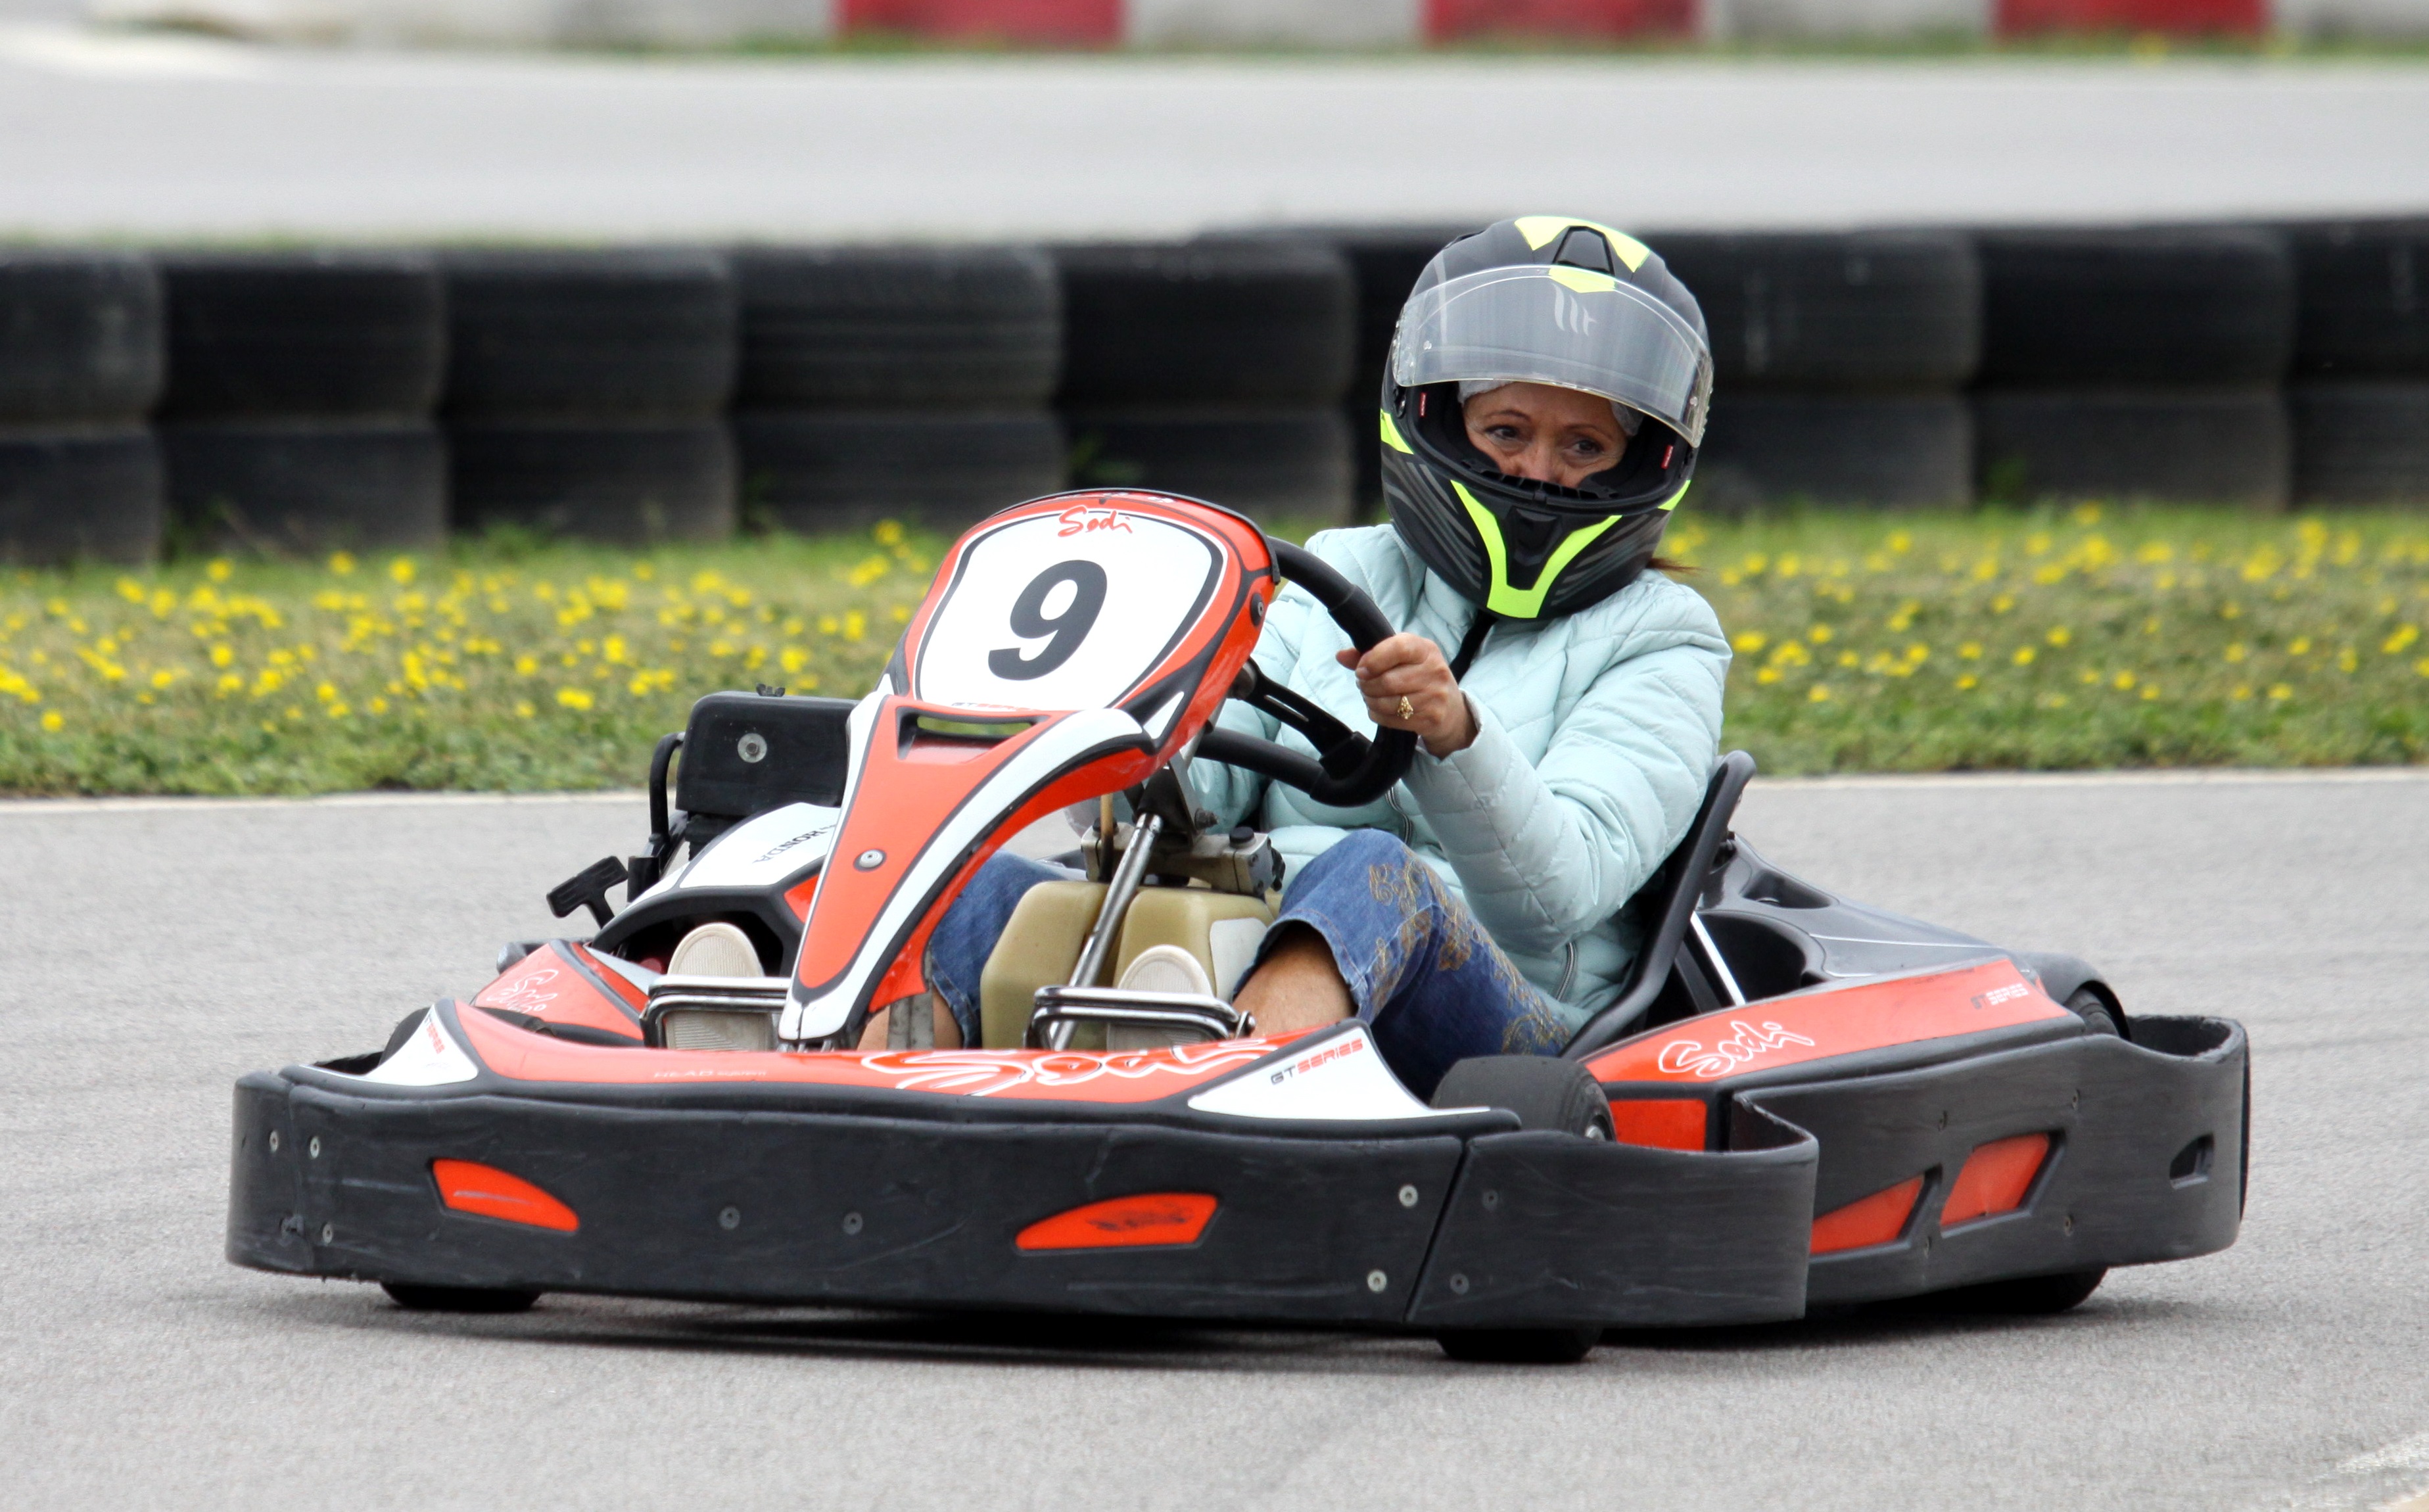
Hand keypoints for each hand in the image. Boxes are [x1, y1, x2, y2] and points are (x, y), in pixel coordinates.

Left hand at [1337, 633, 1475, 758]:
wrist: (1451, 710)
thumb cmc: (1421, 677)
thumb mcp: (1403, 659)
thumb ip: (1372, 654)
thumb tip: (1341, 655)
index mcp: (1426, 649)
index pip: (1398, 648)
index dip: (1374, 658)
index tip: (1361, 668)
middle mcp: (1434, 671)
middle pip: (1388, 681)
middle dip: (1367, 685)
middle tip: (1363, 684)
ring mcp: (1434, 697)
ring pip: (1388, 702)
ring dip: (1370, 700)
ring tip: (1370, 696)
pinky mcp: (1430, 719)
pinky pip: (1392, 719)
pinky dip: (1377, 714)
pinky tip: (1379, 709)